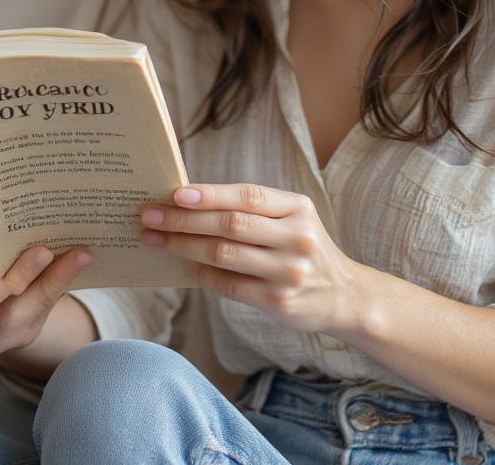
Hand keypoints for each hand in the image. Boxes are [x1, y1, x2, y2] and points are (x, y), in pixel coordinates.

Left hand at [140, 183, 363, 335]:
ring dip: (184, 246)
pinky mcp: (280, 302)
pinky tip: (185, 267)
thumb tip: (187, 201)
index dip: (209, 194)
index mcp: (297, 208)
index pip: (247, 196)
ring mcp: (290, 272)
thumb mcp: (290, 219)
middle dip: (184, 219)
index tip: (174, 193)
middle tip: (150, 216)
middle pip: (230, 224)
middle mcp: (296, 237)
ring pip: (225, 254)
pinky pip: (230, 286)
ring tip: (156, 240)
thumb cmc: (301, 248)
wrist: (345, 296)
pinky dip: (203, 275)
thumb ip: (251, 210)